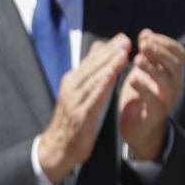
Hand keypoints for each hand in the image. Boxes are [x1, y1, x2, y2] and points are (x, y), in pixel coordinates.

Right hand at [38, 34, 130, 184]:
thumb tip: (99, 47)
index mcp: (73, 80)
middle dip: (110, 52)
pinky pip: (92, 97)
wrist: (59, 146)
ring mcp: (74, 100)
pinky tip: (111, 75)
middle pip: (93, 66)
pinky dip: (101, 84)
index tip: (123, 38)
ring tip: (123, 53)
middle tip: (126, 40)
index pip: (92, 61)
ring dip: (108, 65)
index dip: (108, 49)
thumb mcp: (80, 92)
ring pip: (93, 78)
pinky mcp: (79, 114)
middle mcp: (72, 86)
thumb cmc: (73, 118)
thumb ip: (89, 71)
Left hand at [118, 29, 184, 160]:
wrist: (139, 128)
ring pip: (167, 81)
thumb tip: (146, 33)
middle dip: (160, 52)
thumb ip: (146, 54)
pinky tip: (131, 80)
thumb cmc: (141, 96)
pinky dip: (144, 89)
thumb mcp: (143, 72)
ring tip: (137, 60)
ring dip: (152, 68)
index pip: (179, 53)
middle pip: (176, 64)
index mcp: (171, 73)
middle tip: (143, 45)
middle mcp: (173, 85)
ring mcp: (167, 100)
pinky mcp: (156, 114)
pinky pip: (155, 101)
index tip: (146, 37)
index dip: (165, 42)